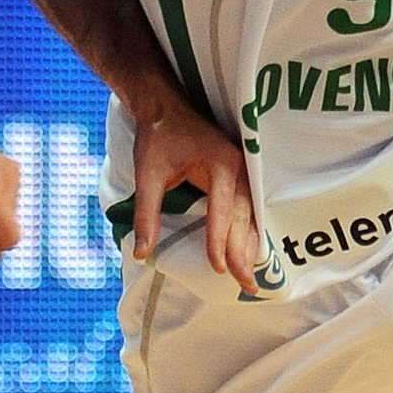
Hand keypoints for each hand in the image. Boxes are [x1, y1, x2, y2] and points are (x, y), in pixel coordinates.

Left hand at [129, 94, 259, 292]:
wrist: (166, 107)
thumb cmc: (158, 137)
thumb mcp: (147, 173)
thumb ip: (146, 213)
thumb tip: (142, 252)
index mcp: (221, 163)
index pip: (222, 209)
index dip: (219, 241)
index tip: (219, 268)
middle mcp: (239, 167)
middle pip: (243, 216)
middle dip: (243, 252)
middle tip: (245, 285)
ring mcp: (243, 171)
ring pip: (250, 215)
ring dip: (251, 246)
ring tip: (251, 279)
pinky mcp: (239, 176)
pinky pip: (248, 208)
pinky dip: (249, 233)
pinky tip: (250, 254)